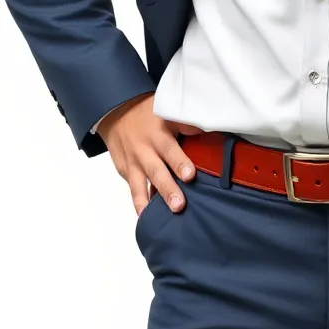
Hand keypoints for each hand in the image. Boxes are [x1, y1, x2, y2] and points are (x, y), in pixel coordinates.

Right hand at [97, 92, 203, 218]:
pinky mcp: (126, 172)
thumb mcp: (168, 111)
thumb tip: (211, 129)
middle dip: (168, 188)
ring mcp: (134, 163)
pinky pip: (133, 189)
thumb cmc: (150, 114)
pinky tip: (145, 217)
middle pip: (156, 171)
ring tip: (158, 217)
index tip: (190, 175)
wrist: (117, 112)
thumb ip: (186, 123)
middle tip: (179, 205)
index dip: (180, 162)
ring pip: (140, 185)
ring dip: (149, 202)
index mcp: (159, 133)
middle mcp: (145, 149)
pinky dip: (139, 203)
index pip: (170, 149)